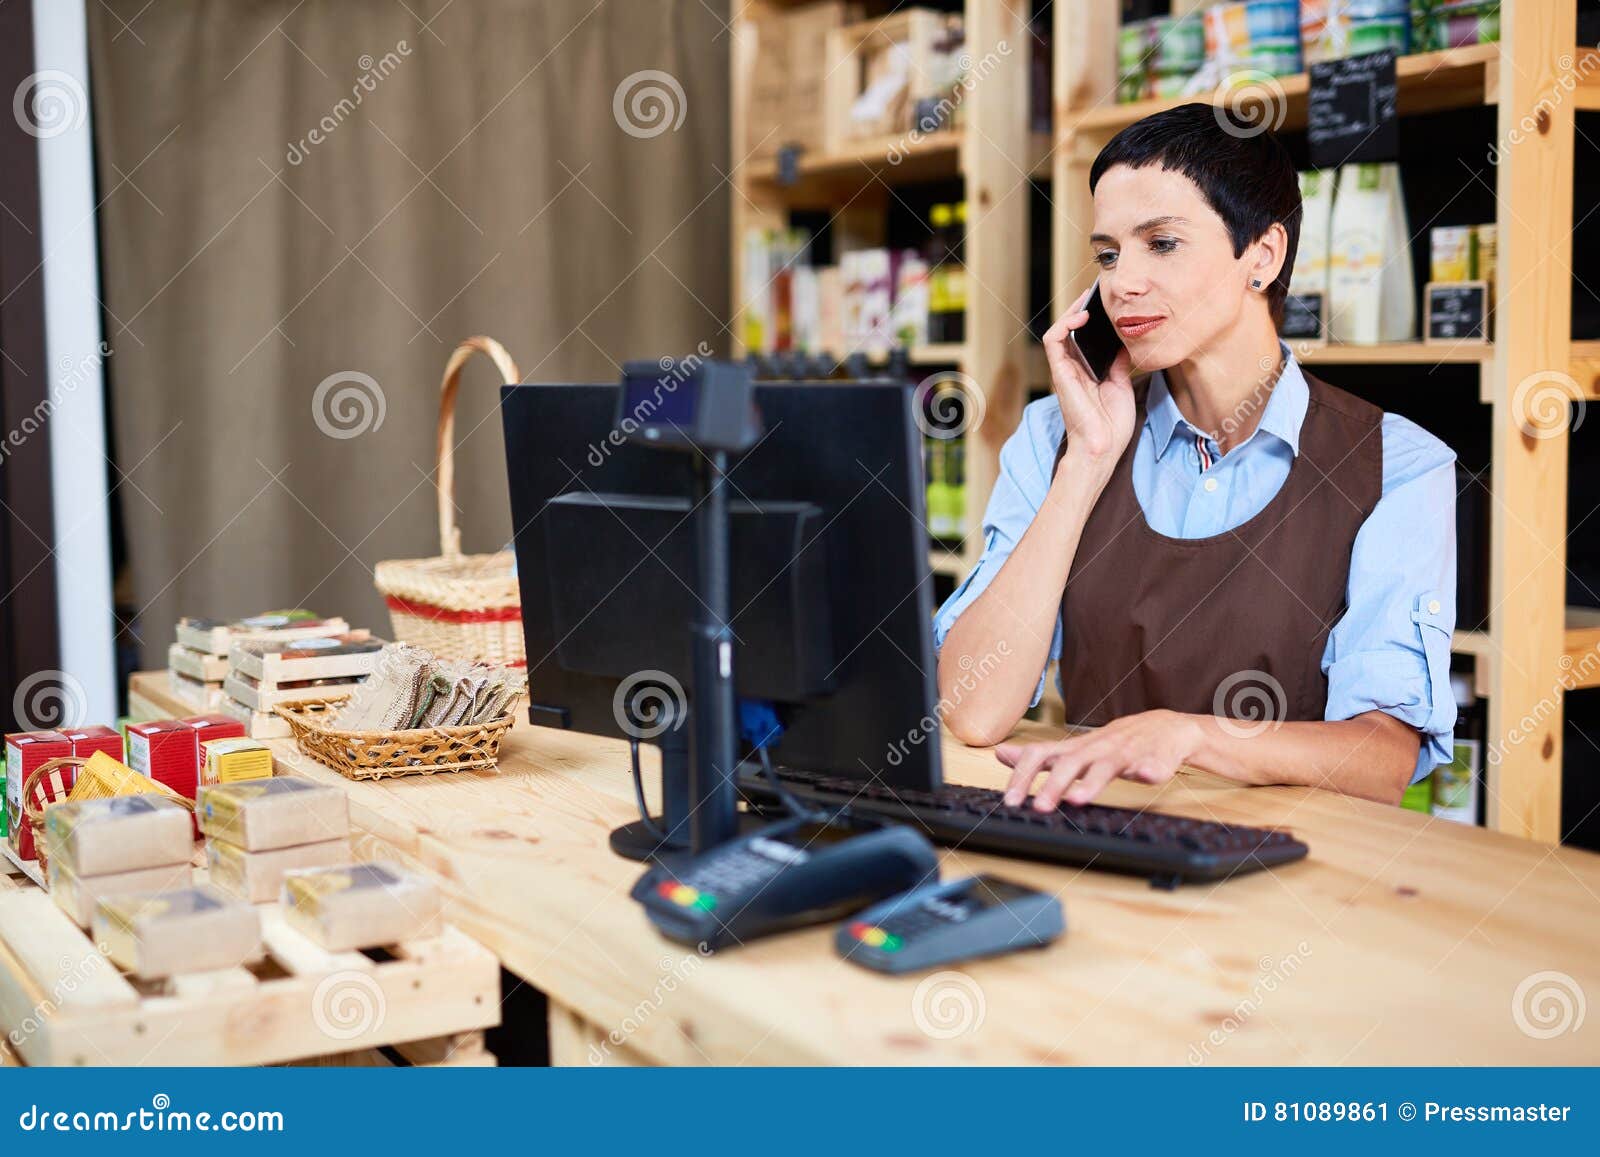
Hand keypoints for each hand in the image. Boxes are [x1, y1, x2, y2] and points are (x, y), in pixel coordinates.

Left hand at [995, 710, 1203, 808]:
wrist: (1164, 728)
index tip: (1010, 800)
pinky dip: (1150, 770)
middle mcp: (1096, 749)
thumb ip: (1039, 756)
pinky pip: (1153, 764)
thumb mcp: (1072, 749)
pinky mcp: (1154, 760)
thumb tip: (1000, 754)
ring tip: (1079, 799)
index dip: (1023, 775)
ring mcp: (1125, 754)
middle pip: (1071, 763)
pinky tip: (1147, 776)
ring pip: (1107, 766)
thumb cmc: (1113, 744)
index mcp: (1075, 749)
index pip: (1041, 755)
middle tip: (1039, 807)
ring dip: (1093, 782)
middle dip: (1053, 785)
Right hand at [1042, 285, 1136, 468]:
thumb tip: (1124, 343)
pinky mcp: (1060, 373)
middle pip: (1070, 330)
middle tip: (1096, 293)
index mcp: (1086, 371)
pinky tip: (1081, 316)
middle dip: (1080, 308)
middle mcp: (1072, 368)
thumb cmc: (1112, 424)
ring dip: (1071, 312)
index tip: (1104, 302)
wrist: (1103, 448)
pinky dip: (1064, 324)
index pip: (1083, 337)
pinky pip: (1054, 341)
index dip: (1090, 318)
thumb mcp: (1121, 385)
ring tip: (1087, 300)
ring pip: (1059, 330)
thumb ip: (1118, 363)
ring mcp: (1064, 370)